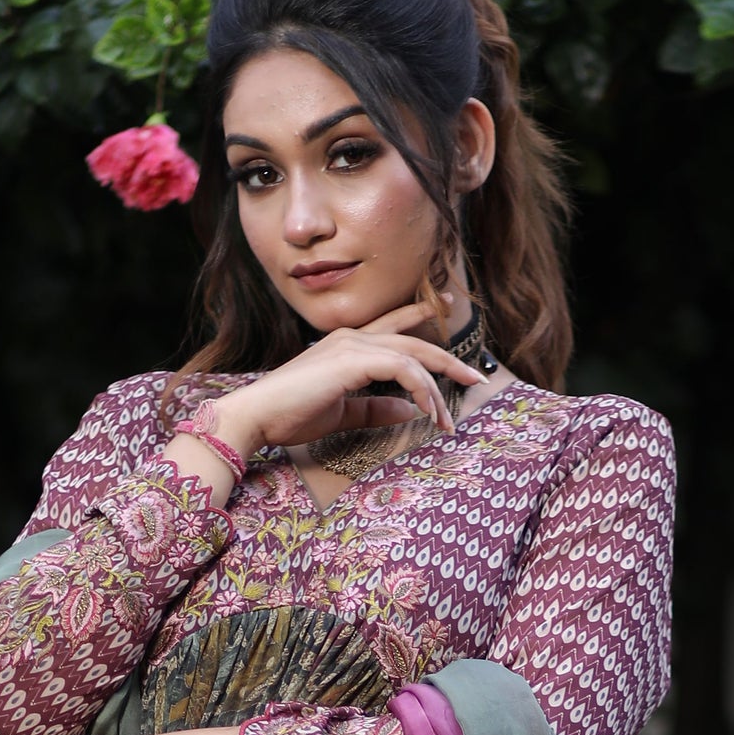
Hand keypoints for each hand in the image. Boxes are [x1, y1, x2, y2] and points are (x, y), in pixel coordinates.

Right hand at [205, 305, 483, 459]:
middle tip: (474, 377)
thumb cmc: (292, 415)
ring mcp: (353, 345)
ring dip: (437, 387)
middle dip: (447, 359)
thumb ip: (375, 409)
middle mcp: (353, 337)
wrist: (259, 415)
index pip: (393, 326)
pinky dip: (421, 390)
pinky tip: (428, 412)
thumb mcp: (343, 413)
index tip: (445, 315)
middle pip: (413, 341)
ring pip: (414, 356)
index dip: (420, 318)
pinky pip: (404, 370)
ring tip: (449, 419)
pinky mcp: (354, 361)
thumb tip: (410, 412)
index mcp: (348, 345)